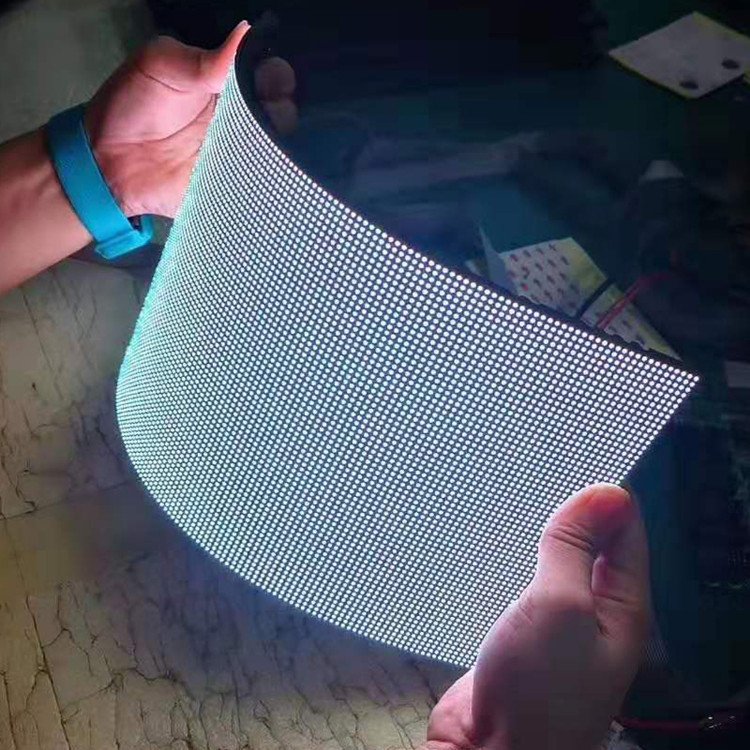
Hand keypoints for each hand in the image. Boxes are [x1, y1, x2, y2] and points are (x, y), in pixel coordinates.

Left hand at [84, 22, 296, 217]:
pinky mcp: (238, 186)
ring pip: (283, 152)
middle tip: (272, 117)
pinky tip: (275, 176)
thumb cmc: (133, 107)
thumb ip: (203, 59)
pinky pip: (266, 185)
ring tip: (267, 147)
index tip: (273, 82)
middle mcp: (245, 119)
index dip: (280, 78)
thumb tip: (246, 33)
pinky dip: (276, 183)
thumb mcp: (162, 66)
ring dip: (285, 151)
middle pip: (287, 114)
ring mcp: (245, 155)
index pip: (273, 76)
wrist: (110, 163)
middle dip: (287, 114)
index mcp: (231, 83)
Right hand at [426, 484, 649, 749]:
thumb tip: (606, 492)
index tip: (577, 454)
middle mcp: (596, 614)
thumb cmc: (538, 687)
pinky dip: (519, 560)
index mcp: (623, 607)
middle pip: (594, 547)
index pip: (626, 534)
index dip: (606, 495)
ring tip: (520, 495)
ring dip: (545, 536)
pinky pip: (527, 585)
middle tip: (541, 467)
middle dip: (573, 510)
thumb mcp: (561, 603)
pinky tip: (500, 543)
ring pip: (558, 565)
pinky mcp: (523, 634)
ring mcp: (558, 625)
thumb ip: (576, 548)